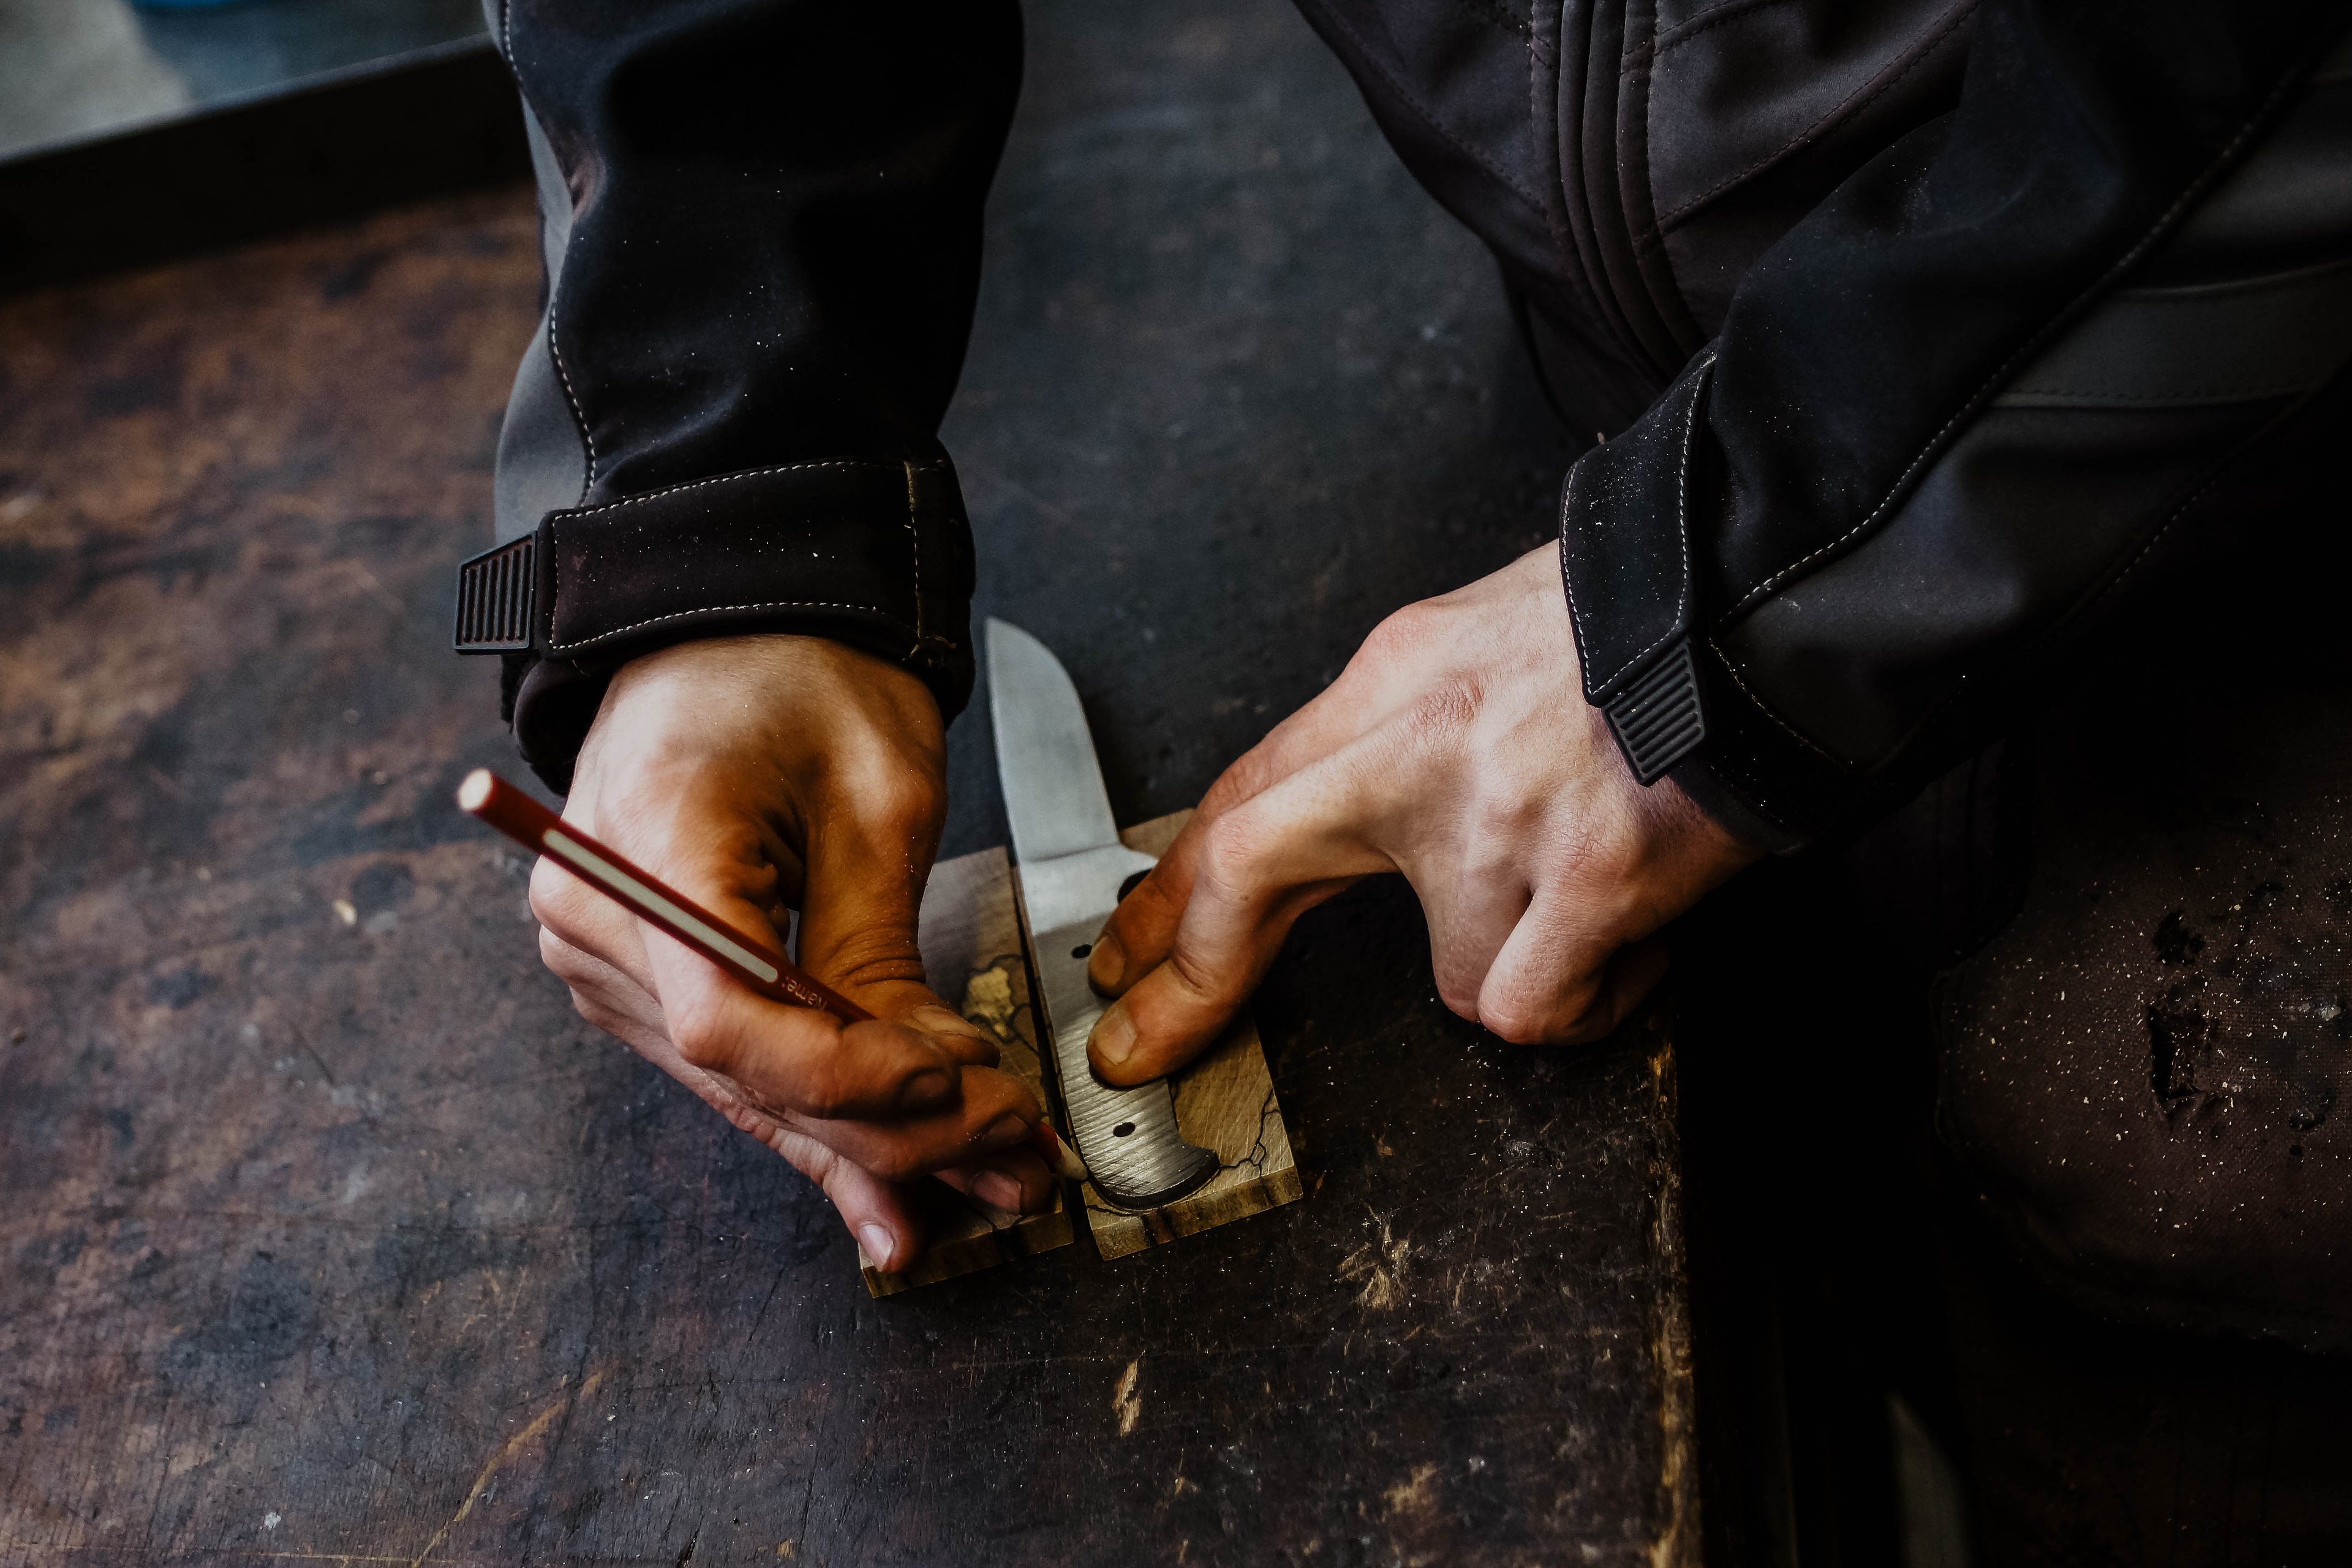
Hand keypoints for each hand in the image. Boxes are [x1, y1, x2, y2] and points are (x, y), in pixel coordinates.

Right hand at [528, 634, 1057, 1269]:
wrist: (736, 625)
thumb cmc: (801, 673)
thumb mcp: (875, 800)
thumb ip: (881, 953)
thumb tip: (936, 1089)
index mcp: (646, 841)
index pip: (728, 1016)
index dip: (847, 1075)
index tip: (954, 1087)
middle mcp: (597, 912)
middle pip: (745, 1072)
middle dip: (895, 1130)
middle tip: (1017, 1159)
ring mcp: (605, 953)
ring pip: (746, 1092)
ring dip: (871, 1144)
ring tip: (991, 1179)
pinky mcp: (641, 977)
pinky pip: (735, 1071)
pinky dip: (822, 1120)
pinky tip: (891, 1196)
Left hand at [1084, 543, 1759, 1080]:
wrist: (1770, 600)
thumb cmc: (1645, 624)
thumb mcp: (1485, 643)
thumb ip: (1408, 734)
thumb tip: (1357, 826)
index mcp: (1393, 682)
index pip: (1243, 794)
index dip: (1173, 886)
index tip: (1130, 950)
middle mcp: (1422, 748)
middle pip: (1250, 869)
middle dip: (1187, 978)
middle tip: (1144, 1039)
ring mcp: (1503, 821)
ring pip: (1454, 982)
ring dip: (1523, 968)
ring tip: (1594, 909)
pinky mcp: (1593, 880)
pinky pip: (1538, 1011)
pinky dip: (1593, 1002)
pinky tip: (1635, 945)